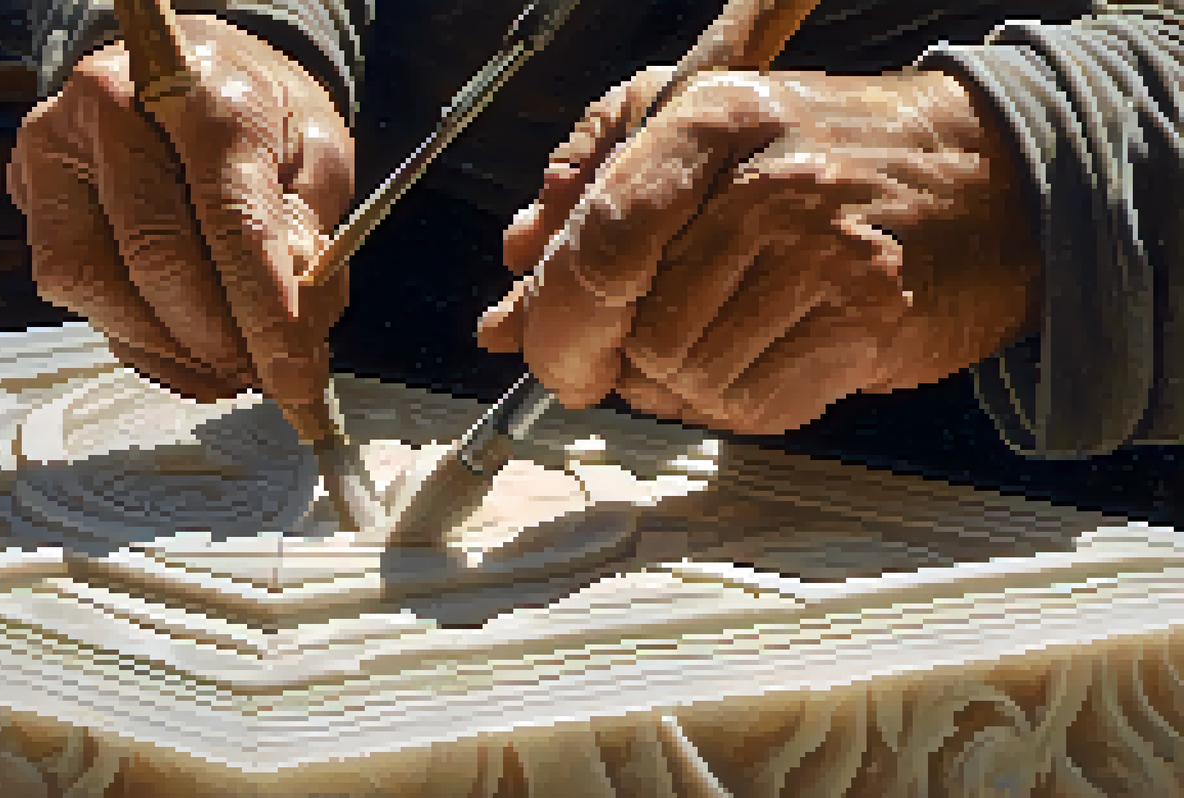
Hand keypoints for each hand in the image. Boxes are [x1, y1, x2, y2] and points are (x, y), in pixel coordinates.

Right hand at [8, 15, 354, 441]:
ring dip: (174, 353)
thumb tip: (297, 320)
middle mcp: (111, 110)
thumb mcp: (314, 148)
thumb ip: (311, 229)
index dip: (266, 313)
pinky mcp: (28, 188)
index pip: (230, 220)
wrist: (182, 63)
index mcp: (198, 90)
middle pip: (157, 259)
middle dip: (220, 343)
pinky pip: (73, 291)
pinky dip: (138, 342)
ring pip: (99, 286)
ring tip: (231, 373)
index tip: (297, 380)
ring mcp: (55, 149)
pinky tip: (186, 354)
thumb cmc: (254, 110)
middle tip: (270, 380)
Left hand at [478, 67, 1041, 434]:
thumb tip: (508, 300)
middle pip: (640, 326)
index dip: (557, 318)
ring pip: (690, 377)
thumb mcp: (704, 140)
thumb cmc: (827, 159)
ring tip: (721, 345)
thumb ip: (591, 206)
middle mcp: (770, 182)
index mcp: (711, 119)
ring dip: (685, 387)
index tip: (548, 352)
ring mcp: (827, 254)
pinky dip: (739, 406)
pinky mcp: (870, 321)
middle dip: (625, 361)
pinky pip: (753, 408)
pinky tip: (763, 365)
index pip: (601, 238)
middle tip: (647, 351)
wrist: (987, 179)